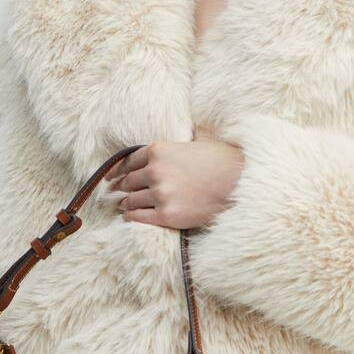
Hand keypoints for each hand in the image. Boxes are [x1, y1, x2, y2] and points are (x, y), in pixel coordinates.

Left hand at [103, 131, 244, 229]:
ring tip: (122, 206)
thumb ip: (183, 140)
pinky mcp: (167, 215)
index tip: (111, 176)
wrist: (242, 185)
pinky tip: (129, 217)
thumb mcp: (200, 140)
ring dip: (125, 204)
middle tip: (114, 192)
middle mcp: (156, 170)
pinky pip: (138, 217)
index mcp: (160, 149)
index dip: (118, 170)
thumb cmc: (225, 162)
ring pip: (130, 200)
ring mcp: (160, 194)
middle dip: (120, 187)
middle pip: (128, 181)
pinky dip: (130, 218)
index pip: (129, 161)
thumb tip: (185, 136)